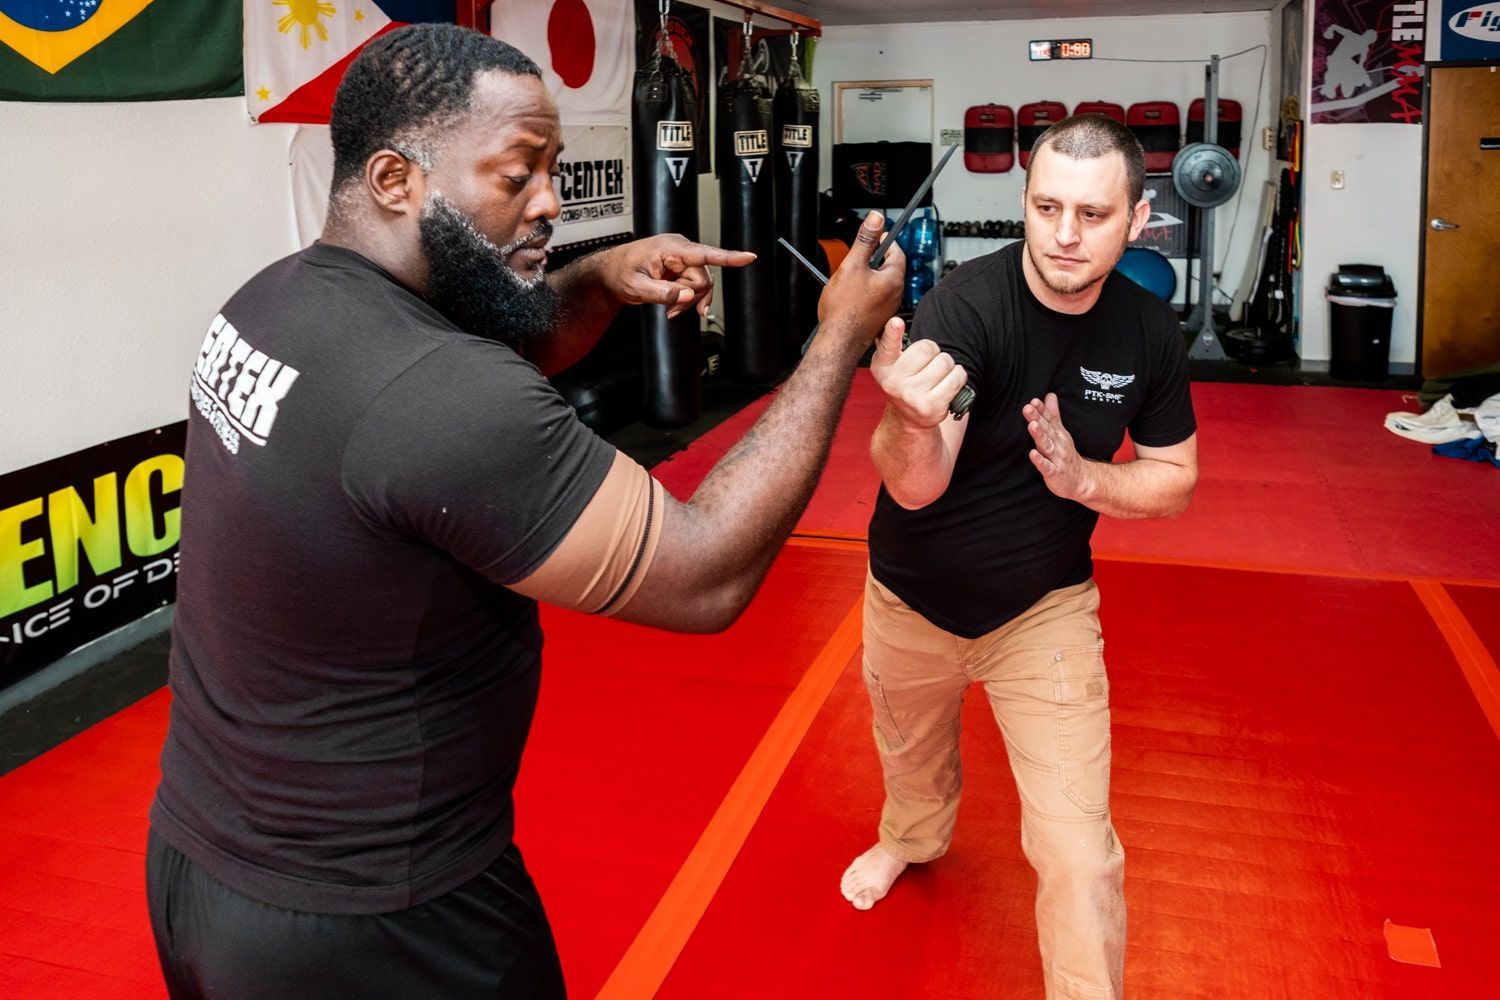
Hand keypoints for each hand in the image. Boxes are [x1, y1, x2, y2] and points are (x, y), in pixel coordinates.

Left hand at [601, 235, 755, 317]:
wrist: (610, 272)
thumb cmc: (619, 272)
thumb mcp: (636, 287)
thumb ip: (663, 293)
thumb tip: (687, 296)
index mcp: (671, 248)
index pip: (705, 253)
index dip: (729, 257)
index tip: (749, 257)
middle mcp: (680, 249)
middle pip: (703, 277)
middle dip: (691, 297)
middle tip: (671, 310)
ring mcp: (681, 258)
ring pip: (701, 285)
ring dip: (688, 301)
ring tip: (670, 310)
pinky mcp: (680, 267)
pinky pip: (693, 286)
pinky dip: (685, 299)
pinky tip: (673, 306)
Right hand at [814, 212, 903, 348]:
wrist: (838, 340)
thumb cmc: (844, 310)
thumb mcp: (852, 265)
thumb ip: (865, 240)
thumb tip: (876, 218)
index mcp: (893, 279)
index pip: (896, 251)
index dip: (885, 240)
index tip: (876, 235)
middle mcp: (895, 294)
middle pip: (888, 266)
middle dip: (874, 257)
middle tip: (859, 254)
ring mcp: (887, 307)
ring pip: (880, 282)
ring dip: (868, 275)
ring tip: (850, 275)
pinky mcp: (878, 316)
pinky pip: (875, 296)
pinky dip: (865, 290)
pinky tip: (850, 293)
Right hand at [870, 317, 967, 427]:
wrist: (910, 417)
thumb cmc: (905, 382)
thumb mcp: (891, 363)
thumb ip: (892, 343)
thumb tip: (894, 322)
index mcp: (883, 366)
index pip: (887, 346)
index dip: (892, 332)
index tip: (896, 322)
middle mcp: (893, 382)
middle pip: (928, 347)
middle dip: (934, 352)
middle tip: (928, 364)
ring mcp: (912, 396)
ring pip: (945, 362)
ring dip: (947, 365)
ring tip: (937, 375)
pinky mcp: (931, 406)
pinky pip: (956, 378)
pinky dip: (958, 377)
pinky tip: (947, 383)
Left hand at [1024, 393, 1094, 501]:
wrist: (1081, 480)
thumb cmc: (1066, 454)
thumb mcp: (1060, 432)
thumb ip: (1053, 414)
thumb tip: (1049, 394)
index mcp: (1057, 433)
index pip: (1048, 419)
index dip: (1040, 410)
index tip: (1033, 400)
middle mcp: (1058, 443)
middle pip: (1046, 429)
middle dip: (1037, 418)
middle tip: (1028, 408)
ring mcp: (1057, 458)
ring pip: (1047, 445)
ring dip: (1040, 435)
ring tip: (1032, 425)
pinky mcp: (1054, 472)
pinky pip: (1046, 466)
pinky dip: (1039, 460)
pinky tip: (1032, 453)